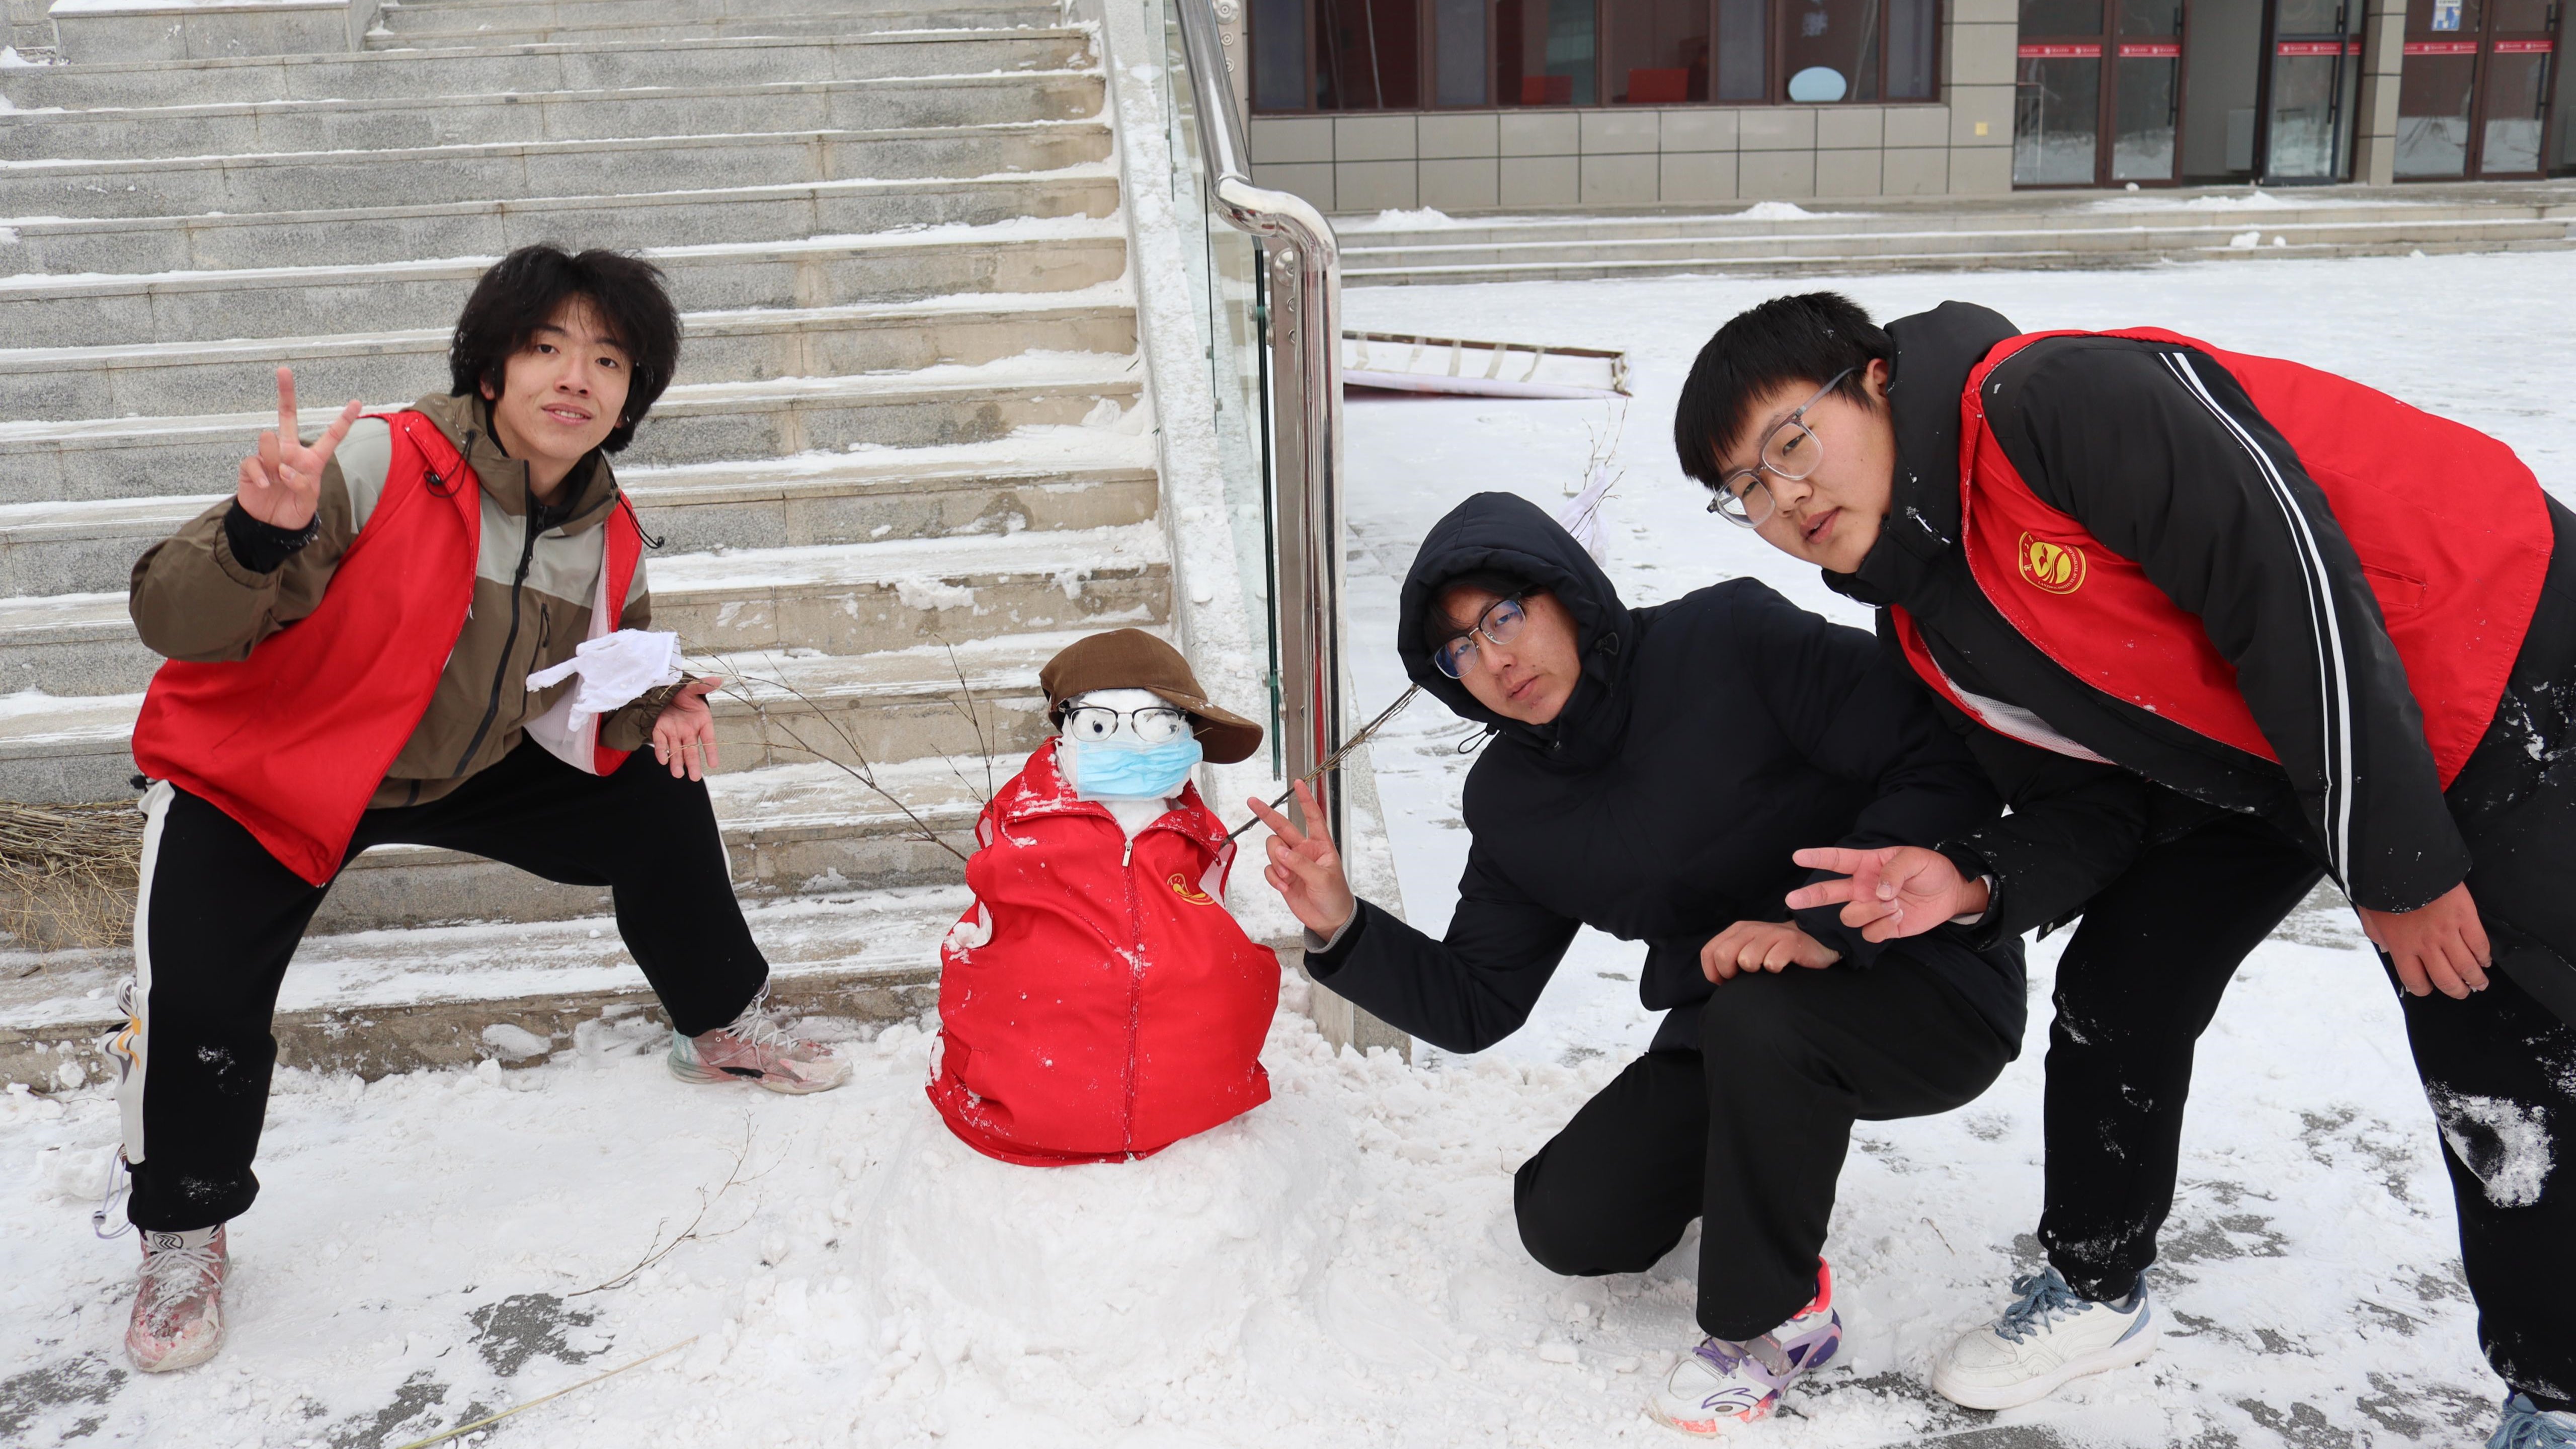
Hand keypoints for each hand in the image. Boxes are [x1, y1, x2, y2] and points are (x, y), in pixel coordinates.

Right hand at [238, 366, 362, 530]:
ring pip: (270, 442)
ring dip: (274, 460)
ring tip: (277, 480)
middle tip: (284, 370)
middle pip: (287, 417)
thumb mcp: (309, 502)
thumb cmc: (295, 511)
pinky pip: (254, 462)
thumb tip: (283, 468)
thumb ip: (302, 484)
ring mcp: (269, 457)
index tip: (357, 402)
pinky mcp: (251, 466)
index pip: (330, 437)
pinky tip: (266, 486)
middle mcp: (290, 452)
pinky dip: (261, 474)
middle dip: (286, 393)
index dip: (343, 420)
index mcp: (312, 460)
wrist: (270, 527)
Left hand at [650, 677, 723, 781]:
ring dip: (677, 763)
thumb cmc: (682, 690)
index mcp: (701, 721)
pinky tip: (663, 761)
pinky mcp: (660, 730)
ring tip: (678, 774)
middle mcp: (688, 730)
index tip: (714, 764)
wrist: (663, 688)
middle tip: (694, 778)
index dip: (711, 751)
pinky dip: (661, 751)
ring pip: (676, 750)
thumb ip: (703, 686)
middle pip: (692, 749)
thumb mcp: (692, 686)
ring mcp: (674, 732)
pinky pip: (661, 743)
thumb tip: (718, 681)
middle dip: (693, 763)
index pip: (708, 739)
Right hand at [1245, 779, 1355, 938]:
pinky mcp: (1282, 877)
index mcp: (1320, 845)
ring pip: (1272, 850)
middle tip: (1252, 801)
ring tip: (1289, 878)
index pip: (1312, 817)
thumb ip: (1300, 864)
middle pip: (1282, 827)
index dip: (1306, 799)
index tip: (1299, 783)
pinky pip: (1269, 870)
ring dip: (1277, 863)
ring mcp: (1291, 863)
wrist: (1329, 920)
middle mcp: (1303, 850)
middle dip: (1267, 814)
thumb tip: (1280, 851)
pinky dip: (1274, 878)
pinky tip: (1285, 887)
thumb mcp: (1322, 878)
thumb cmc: (1334, 896)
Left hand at [1700, 920, 1840, 983]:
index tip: (1729, 981)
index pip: (1709, 952)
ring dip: (1756, 972)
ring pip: (1746, 960)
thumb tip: (1718, 979)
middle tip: (1748, 977)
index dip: (1714, 973)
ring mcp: (1771, 933)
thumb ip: (1730, 959)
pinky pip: (1772, 963)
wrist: (1814, 941)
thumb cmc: (1777, 952)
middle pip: (1723, 955)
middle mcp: (1750, 929)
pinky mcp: (1790, 941)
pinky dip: (1775, 971)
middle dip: (1731, 973)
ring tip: (1768, 968)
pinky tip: (1782, 968)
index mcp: (1737, 931)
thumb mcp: (1749, 951)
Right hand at [1783, 846, 1989, 942]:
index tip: (1797, 856)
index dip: (1816, 857)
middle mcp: (1863, 887)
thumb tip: (1879, 892)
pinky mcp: (1882, 927)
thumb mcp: (1916, 859)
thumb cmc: (1932, 869)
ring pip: (1851, 916)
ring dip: (1872, 912)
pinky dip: (1885, 926)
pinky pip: (1870, 933)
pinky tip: (1900, 915)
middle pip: (1828, 892)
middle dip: (1809, 896)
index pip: (1836, 860)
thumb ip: (1894, 871)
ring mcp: (1870, 908)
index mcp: (1867, 865)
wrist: (1951, 893)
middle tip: (1792, 900)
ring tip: (1895, 904)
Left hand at [2357, 882, 2489, 998]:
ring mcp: (2448, 932)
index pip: (2415, 981)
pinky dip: (2485, 955)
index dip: (2424, 988)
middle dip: (2457, 990)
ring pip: (2467, 966)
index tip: (2430, 987)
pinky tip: (2485, 960)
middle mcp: (2425, 945)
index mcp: (2400, 946)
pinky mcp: (2466, 916)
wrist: (2401, 862)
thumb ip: (2377, 935)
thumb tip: (2386, 948)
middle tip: (2463, 991)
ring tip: (2479, 983)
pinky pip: (2480, 944)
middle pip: (2446, 980)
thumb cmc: (2382, 887)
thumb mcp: (2370, 915)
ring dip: (2476, 979)